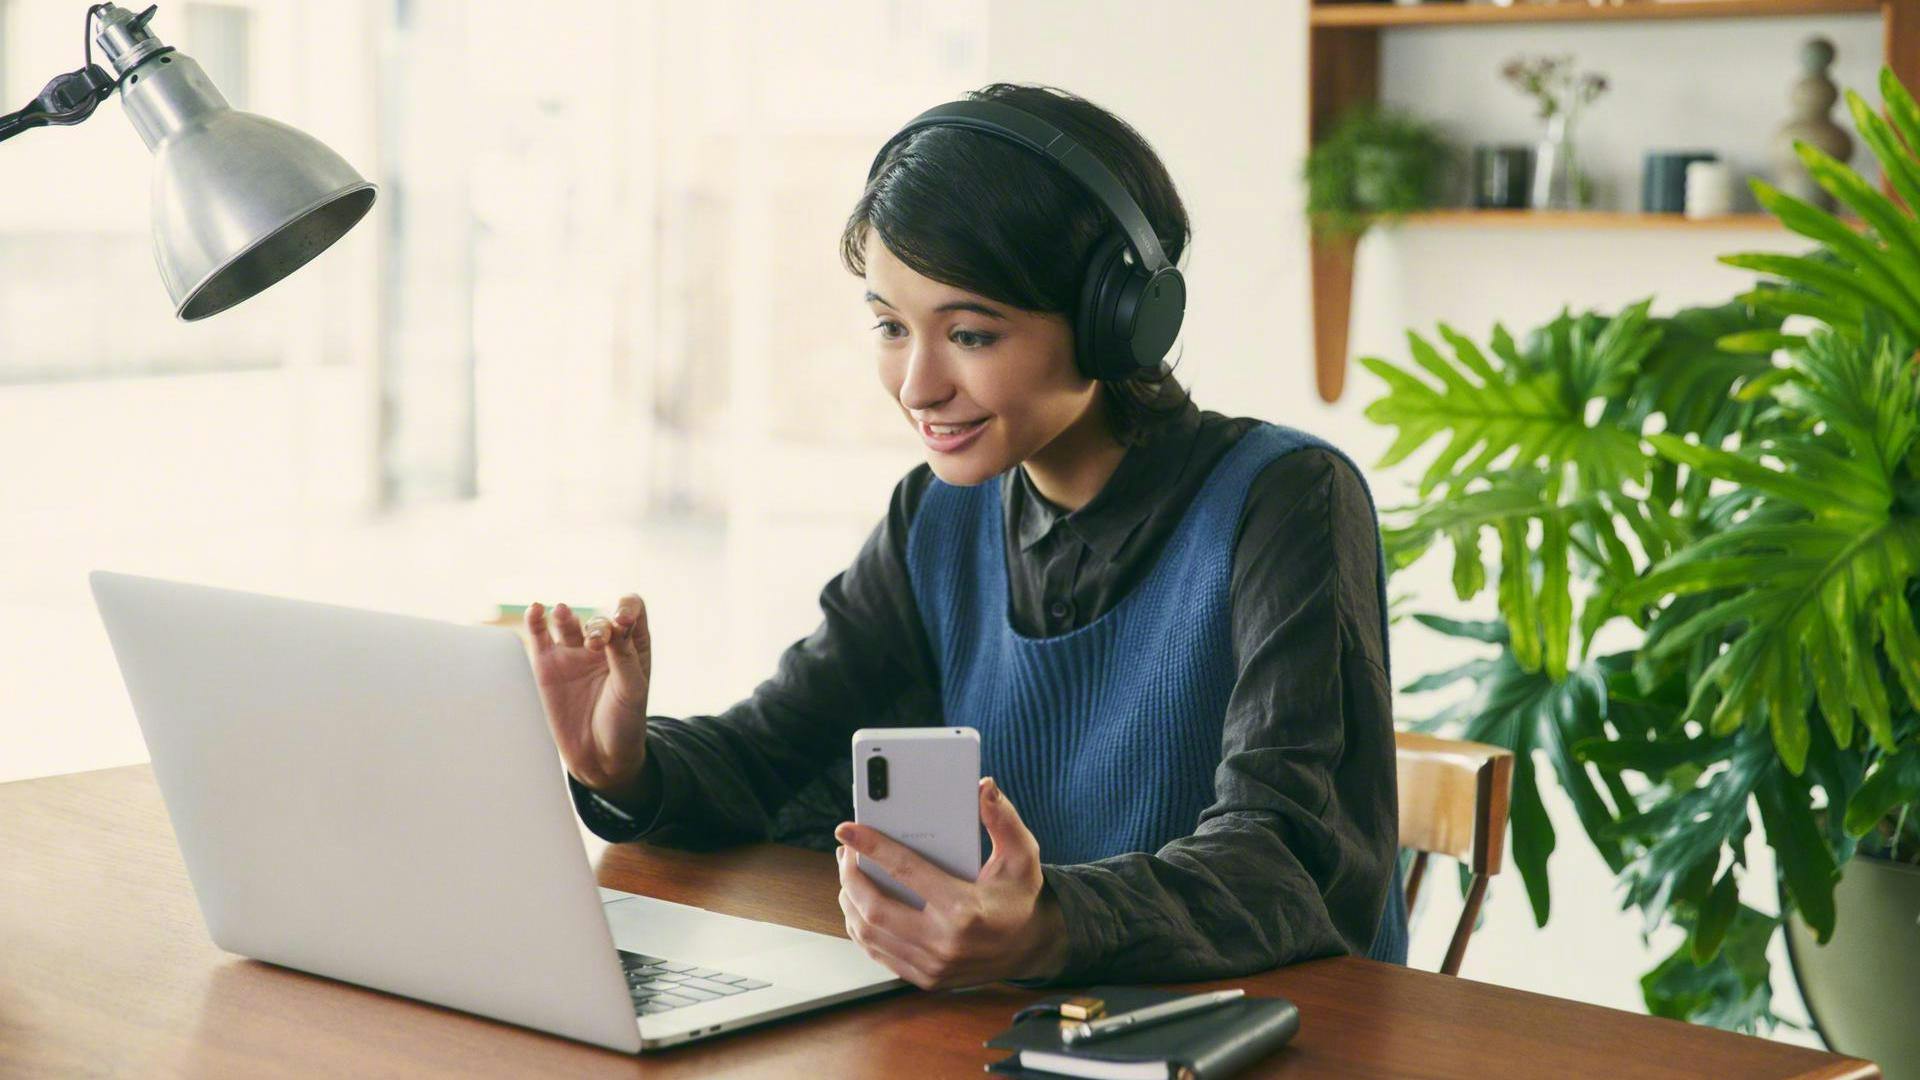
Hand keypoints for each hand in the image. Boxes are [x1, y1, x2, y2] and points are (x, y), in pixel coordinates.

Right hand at [525, 594, 651, 804]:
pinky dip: (535, 620)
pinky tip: (536, 610)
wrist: (599, 757)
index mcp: (632, 645)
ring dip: (566, 615)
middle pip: (599, 618)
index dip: (626, 607)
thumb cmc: (624, 722)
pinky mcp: (548, 665)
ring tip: (562, 613)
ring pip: (568, 622)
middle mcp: (603, 645)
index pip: (631, 609)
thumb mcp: (632, 689)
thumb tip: (616, 621)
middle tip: (595, 643)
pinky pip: (540, 636)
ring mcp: (574, 653)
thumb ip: (624, 655)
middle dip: (598, 626)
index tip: (622, 621)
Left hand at [834, 777, 1069, 989]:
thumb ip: (1003, 819)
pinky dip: (860, 927)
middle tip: (844, 852)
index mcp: (965, 909)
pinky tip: (858, 904)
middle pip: (875, 908)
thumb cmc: (1019, 897)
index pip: (905, 872)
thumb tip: (984, 788)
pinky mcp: (925, 978)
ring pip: (869, 934)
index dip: (872, 847)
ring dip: (850, 901)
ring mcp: (932, 965)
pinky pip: (878, 953)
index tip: (848, 830)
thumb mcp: (1022, 855)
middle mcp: (944, 942)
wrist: (1029, 948)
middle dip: (850, 877)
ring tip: (848, 874)